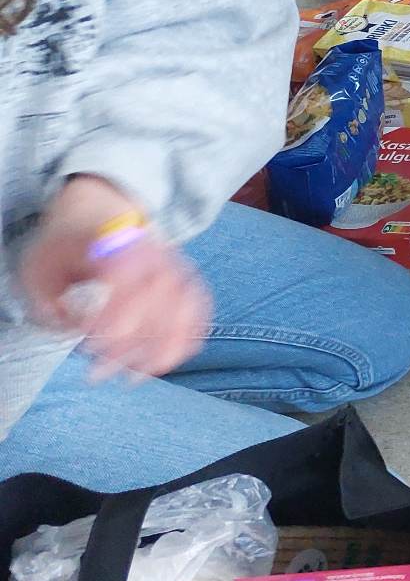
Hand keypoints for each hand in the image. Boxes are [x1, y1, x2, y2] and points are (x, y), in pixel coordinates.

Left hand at [15, 176, 211, 380]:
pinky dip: (193, 331)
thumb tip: (73, 334)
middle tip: (99, 373)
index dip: (118, 309)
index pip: (127, 271)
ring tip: (140, 375)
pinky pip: (200, 301)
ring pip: (185, 300)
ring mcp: (172, 258)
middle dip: (135, 340)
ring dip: (167, 343)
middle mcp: (150, 247)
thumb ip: (48, 304)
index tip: (94, 343)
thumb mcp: (38, 268)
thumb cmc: (65, 243)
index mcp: (110, 237)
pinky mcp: (183, 271)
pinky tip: (174, 357)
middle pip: (161, 292)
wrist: (99, 204)